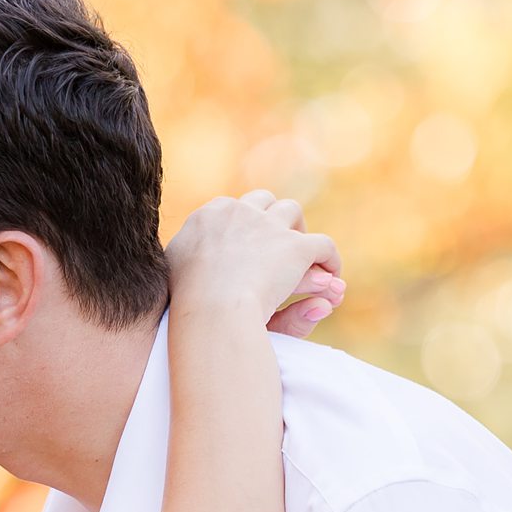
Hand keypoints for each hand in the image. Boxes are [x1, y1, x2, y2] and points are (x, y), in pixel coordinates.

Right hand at [166, 190, 343, 334]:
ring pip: (292, 212)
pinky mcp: (295, 247)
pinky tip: (332, 275)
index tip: (248, 243)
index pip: (233, 209)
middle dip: (273, 217)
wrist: (208, 310)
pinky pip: (322, 245)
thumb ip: (190, 258)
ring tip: (305, 255)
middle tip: (279, 242)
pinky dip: (329, 259)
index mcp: (210, 215)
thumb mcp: (180, 273)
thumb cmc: (183, 302)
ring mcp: (269, 227)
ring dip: (299, 229)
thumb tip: (207, 255)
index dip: (244, 224)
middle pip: (263, 201)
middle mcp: (240, 212)